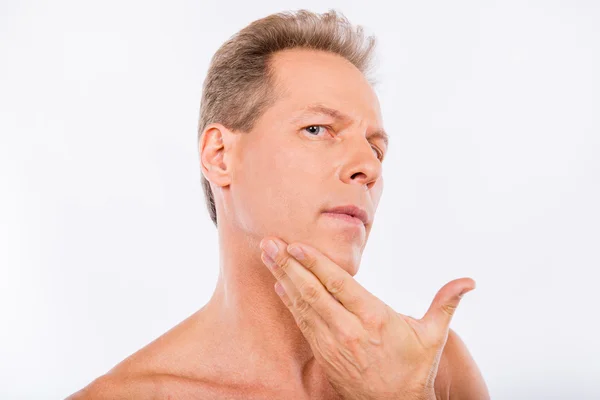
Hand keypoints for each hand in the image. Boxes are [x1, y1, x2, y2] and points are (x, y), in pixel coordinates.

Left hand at [259, 236, 475, 399]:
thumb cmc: (413, 368)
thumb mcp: (433, 336)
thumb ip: (446, 303)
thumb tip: (469, 281)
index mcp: (374, 318)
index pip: (338, 285)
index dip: (314, 264)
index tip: (295, 245)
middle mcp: (348, 329)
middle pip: (312, 291)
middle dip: (287, 265)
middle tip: (268, 243)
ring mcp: (332, 343)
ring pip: (302, 305)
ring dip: (282, 278)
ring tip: (266, 256)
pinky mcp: (324, 353)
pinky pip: (302, 323)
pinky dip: (289, 302)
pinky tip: (279, 285)